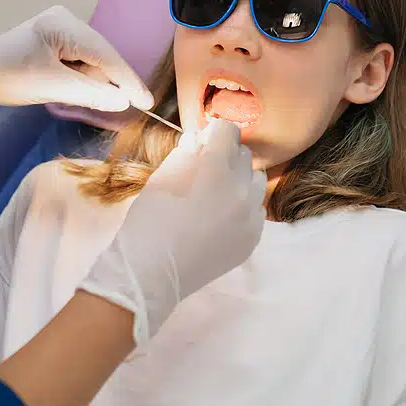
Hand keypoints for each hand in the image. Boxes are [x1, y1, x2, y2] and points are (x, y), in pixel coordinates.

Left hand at [0, 6, 153, 111]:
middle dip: (109, 82)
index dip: (128, 80)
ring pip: (93, 60)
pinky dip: (82, 78)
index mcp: (61, 26)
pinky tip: (71, 89)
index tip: (147, 102)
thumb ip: (90, 94)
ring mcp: (61, 28)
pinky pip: (81, 61)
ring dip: (92, 82)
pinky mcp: (57, 39)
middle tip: (117, 107)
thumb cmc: (8, 78)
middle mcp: (65, 20)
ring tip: (69, 95)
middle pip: (102, 55)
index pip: (106, 55)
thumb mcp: (51, 88)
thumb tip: (123, 101)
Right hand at [79, 120, 267, 345]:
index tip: (200, 143)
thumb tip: (199, 140)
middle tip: (203, 168)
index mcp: (217, 170)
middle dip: (226, 154)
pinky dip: (242, 204)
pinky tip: (220, 215)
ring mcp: (251, 218)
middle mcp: (242, 191)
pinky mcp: (253, 239)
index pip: (228, 131)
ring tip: (216, 192)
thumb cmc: (149, 222)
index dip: (212, 132)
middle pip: (244, 155)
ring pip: (256, 181)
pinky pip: (256, 209)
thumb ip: (186, 153)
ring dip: (239, 178)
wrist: (151, 274)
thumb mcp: (162, 178)